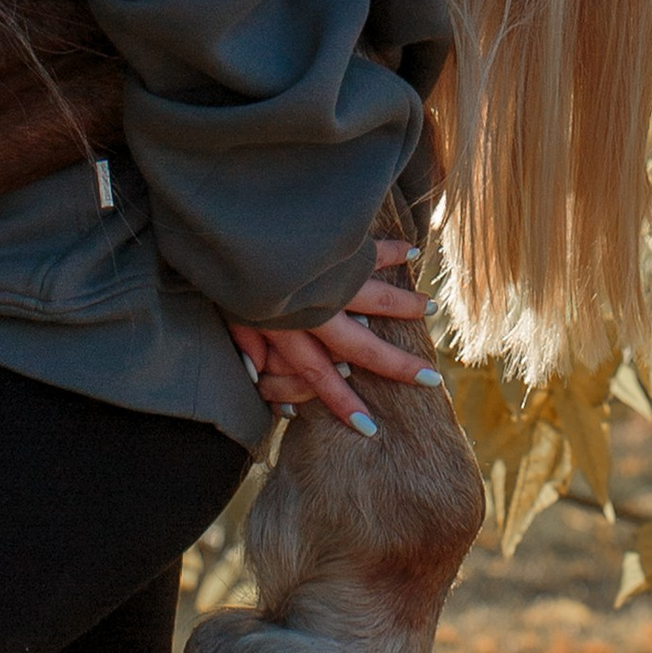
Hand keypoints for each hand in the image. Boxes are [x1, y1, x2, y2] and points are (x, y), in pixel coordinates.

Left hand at [225, 242, 441, 435]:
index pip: (320, 377)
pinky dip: (391, 252)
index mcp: (287, 331)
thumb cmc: (220, 271)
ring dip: (404, 306)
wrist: (227, 224)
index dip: (343, 403)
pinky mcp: (332, 248)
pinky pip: (368, 253)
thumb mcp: (227, 315)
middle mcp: (314, 310)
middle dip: (397, 366)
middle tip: (431, 379)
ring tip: (429, 309)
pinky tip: (412, 253)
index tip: (368, 428)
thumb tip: (258, 377)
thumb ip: (247, 344)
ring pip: (375, 299)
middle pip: (362, 346)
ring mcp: (327, 277)